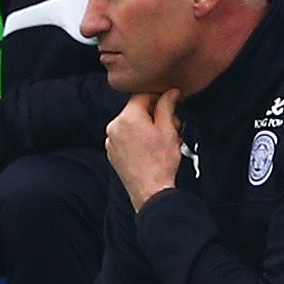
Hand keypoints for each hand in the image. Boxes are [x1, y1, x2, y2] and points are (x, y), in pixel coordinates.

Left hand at [105, 91, 184, 210]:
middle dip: (154, 115)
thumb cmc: (161, 162)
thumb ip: (167, 106)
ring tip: (163, 140)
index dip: (159, 97)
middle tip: (172, 125)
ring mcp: (111, 141)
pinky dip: (138, 138)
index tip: (170, 102)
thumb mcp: (168, 129)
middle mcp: (114, 127)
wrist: (151, 191)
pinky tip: (152, 149)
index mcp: (127, 117)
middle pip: (136, 110)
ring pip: (131, 124)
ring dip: (147, 127)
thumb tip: (170, 92)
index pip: (142, 95)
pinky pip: (126, 138)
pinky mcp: (112, 153)